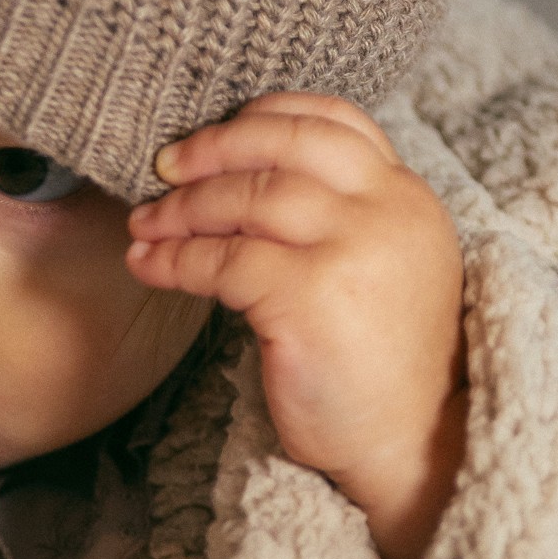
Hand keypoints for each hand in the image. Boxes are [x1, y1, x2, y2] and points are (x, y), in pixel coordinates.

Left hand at [125, 94, 467, 558]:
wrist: (412, 443)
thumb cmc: (382, 362)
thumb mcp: (383, 267)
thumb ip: (343, 216)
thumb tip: (243, 175)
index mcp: (406, 197)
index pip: (336, 120)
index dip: (265, 116)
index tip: (214, 135)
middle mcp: (386, 211)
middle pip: (283, 145)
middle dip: (212, 149)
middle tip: (164, 167)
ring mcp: (351, 250)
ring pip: (246, 198)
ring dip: (181, 208)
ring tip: (145, 224)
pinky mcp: (311, 296)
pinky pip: (223, 260)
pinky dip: (176, 260)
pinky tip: (150, 268)